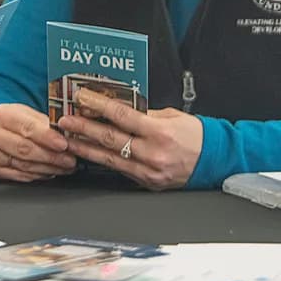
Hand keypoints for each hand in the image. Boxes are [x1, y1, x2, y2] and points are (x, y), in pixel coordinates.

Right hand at [0, 103, 77, 181]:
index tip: (64, 144)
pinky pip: (20, 176)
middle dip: (51, 156)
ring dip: (48, 168)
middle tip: (69, 160)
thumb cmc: (11, 121)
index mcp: (0, 115)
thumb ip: (44, 123)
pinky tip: (50, 172)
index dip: (47, 138)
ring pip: (24, 165)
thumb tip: (66, 135)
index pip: (27, 128)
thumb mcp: (25, 112)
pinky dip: (38, 175)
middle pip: (25, 149)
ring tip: (64, 167)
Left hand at [56, 90, 202, 190]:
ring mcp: (149, 171)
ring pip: (109, 158)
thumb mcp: (173, 117)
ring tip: (68, 139)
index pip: (122, 116)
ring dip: (85, 147)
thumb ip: (146, 114)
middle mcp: (152, 153)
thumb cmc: (197, 137)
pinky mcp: (147, 183)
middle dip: (83, 128)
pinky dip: (102, 161)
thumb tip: (120, 108)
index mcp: (160, 132)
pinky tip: (89, 154)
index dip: (99, 106)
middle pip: (110, 139)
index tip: (81, 98)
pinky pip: (120, 170)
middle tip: (64, 121)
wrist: (216, 162)